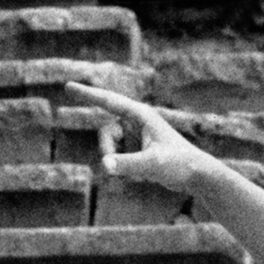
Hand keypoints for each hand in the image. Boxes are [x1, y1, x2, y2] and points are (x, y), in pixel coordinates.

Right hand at [65, 83, 213, 195]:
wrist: (196, 175)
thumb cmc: (179, 164)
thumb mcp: (153, 164)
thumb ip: (128, 164)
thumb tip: (105, 165)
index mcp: (140, 115)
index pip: (108, 101)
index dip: (87, 94)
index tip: (67, 86)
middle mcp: (136, 123)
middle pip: (106, 133)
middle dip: (108, 150)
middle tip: (117, 166)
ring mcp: (135, 137)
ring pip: (110, 148)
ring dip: (118, 163)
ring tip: (139, 174)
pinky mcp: (137, 150)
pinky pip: (118, 159)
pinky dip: (124, 169)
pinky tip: (143, 177)